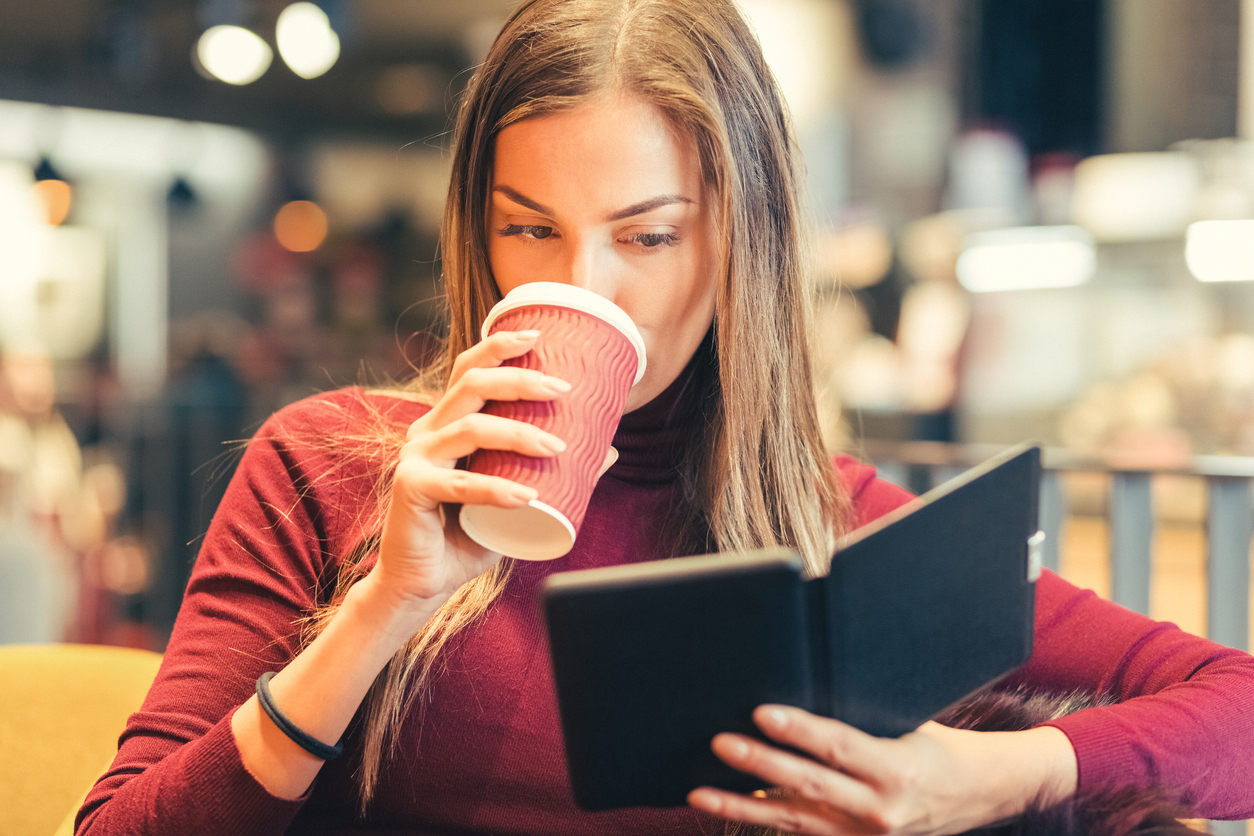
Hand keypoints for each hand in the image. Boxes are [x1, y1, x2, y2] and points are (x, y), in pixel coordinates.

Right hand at [372, 329, 587, 612]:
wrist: (423, 583)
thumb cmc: (468, 536)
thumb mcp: (517, 497)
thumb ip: (554, 472)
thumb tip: (609, 449)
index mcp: (446, 423)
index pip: (468, 370)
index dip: (500, 346)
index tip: (540, 336)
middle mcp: (427, 431)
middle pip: (471, 383)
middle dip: (520, 379)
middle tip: (562, 389)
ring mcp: (415, 457)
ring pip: (469, 426)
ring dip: (518, 432)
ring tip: (556, 446)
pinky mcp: (410, 488)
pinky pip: (458, 484)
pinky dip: (495, 488)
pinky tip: (526, 496)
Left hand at [688, 705, 1076, 835]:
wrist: (978, 797)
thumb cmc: (936, 745)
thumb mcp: (909, 722)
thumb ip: (861, 714)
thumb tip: (804, 676)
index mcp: (896, 770)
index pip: (839, 746)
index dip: (799, 730)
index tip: (762, 711)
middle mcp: (879, 811)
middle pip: (809, 787)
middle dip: (760, 765)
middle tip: (720, 743)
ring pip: (792, 821)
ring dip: (741, 806)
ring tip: (698, 792)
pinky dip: (761, 822)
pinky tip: (724, 808)